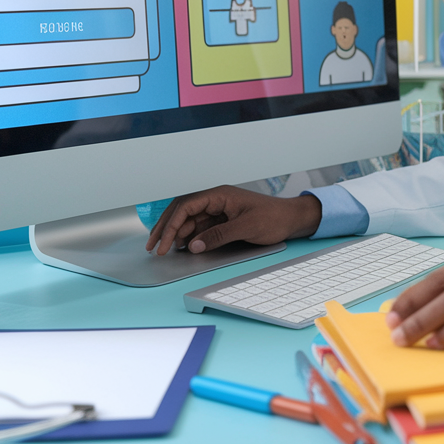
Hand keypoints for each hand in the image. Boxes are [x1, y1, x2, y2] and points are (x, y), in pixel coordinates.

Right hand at [145, 186, 321, 255]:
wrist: (291, 219)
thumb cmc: (274, 218)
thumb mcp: (247, 227)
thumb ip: (219, 235)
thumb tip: (194, 245)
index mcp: (220, 195)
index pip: (187, 206)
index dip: (172, 224)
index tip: (163, 242)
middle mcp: (216, 199)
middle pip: (182, 211)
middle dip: (165, 228)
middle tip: (153, 246)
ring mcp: (218, 209)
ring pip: (189, 219)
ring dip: (175, 233)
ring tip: (163, 249)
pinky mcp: (222, 219)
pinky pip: (199, 226)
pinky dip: (188, 236)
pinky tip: (181, 246)